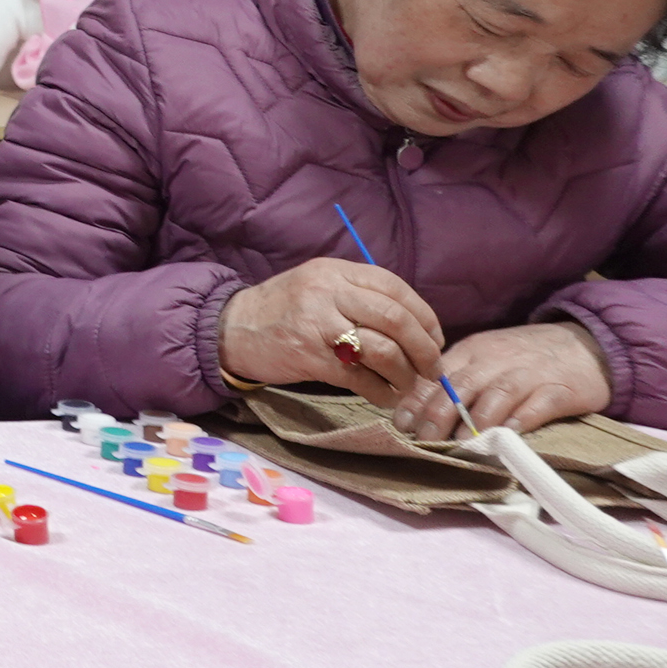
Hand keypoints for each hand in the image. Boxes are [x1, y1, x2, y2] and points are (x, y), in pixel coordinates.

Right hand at [218, 258, 447, 409]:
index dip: (424, 316)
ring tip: (406, 385)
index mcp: (335, 271)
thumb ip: (358, 295)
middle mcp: (328, 292)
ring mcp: (318, 324)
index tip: (435, 339)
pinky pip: (359, 377)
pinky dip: (380, 392)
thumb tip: (414, 327)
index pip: (394, 288)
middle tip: (431, 369)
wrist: (231, 328)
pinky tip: (383, 397)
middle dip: (424, 349)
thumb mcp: (318, 287)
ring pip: (382, 349)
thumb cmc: (282, 310)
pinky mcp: (310, 356)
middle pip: (395, 318)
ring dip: (404, 374)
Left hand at [391, 322, 612, 438]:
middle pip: (461, 385)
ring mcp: (530, 373)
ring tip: (460, 445)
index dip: (417, 400)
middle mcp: (497, 360)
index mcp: (472, 351)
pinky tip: (508, 436)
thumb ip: (457, 381)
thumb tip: (417, 412)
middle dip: (439, 415)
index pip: (436, 375)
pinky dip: (521, 419)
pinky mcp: (562, 389)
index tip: (400, 424)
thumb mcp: (486, 360)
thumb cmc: (525, 357)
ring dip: (476, 421)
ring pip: (497, 394)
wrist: (586, 343)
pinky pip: (539, 404)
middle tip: (423, 442)